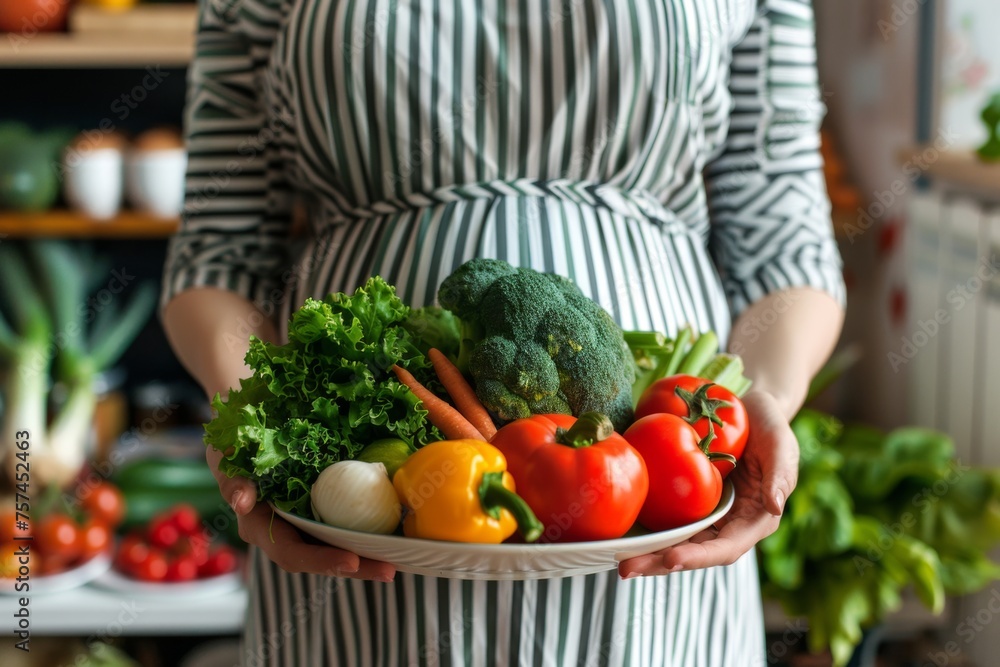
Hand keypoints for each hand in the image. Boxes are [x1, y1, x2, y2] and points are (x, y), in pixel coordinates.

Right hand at [208, 446, 396, 580]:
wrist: (248, 432)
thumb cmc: (234, 446)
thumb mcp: (226, 458)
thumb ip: (232, 481)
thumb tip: (243, 502)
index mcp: (262, 527)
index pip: (291, 553)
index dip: (320, 561)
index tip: (350, 560)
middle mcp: (286, 532)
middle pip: (323, 559)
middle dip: (356, 567)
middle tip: (389, 570)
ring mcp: (306, 524)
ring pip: (338, 547)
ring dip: (369, 555)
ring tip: (399, 558)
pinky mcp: (323, 510)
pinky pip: (346, 525)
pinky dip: (369, 530)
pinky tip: (396, 532)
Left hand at [618, 389, 797, 576]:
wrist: (751, 411)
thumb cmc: (772, 428)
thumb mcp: (783, 448)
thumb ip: (781, 477)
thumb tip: (774, 507)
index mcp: (754, 521)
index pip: (725, 548)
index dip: (698, 557)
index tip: (671, 559)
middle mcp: (728, 524)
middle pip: (693, 553)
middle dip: (660, 564)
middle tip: (627, 569)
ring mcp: (707, 514)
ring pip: (676, 541)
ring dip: (647, 553)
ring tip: (618, 559)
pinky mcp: (689, 500)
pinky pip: (668, 518)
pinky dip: (646, 527)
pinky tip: (620, 531)